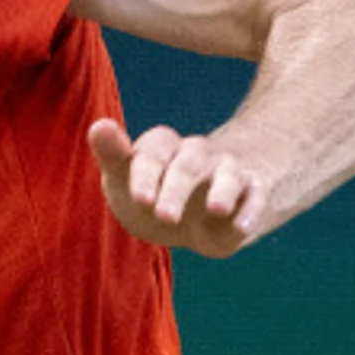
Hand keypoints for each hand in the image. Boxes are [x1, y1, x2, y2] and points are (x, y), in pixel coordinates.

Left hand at [88, 117, 265, 257]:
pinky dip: (251, 210)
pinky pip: (256, 197)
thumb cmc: (155, 191)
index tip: (140, 199)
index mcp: (163, 149)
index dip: (147, 174)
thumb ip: (113, 155)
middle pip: (188, 165)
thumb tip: (99, 126)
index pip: (154, 151)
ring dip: (222, 192)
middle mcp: (196, 155)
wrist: (203, 214)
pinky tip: (242, 228)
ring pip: (228, 176)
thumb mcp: (126, 177)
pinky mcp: (252, 193)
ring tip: (216, 209)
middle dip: (176, 190)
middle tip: (164, 216)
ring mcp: (227, 173)